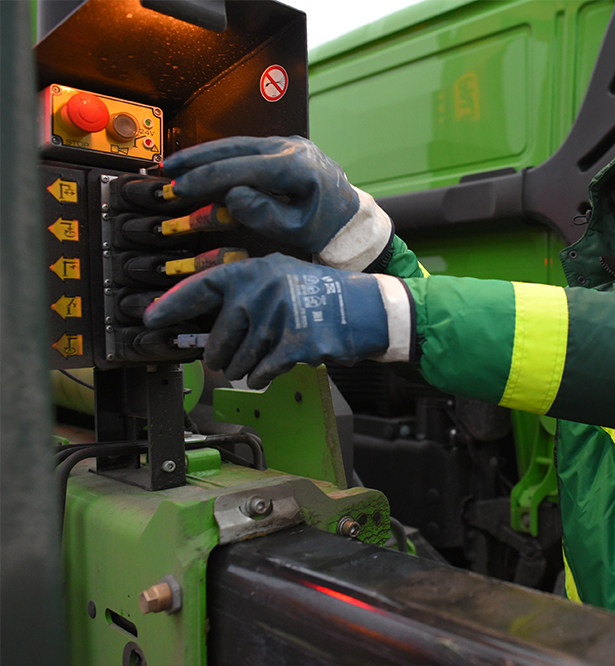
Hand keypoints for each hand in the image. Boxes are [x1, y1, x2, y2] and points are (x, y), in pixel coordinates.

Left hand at [143, 254, 403, 387]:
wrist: (367, 310)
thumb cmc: (325, 296)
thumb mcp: (283, 277)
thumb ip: (247, 294)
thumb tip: (209, 327)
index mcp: (256, 271)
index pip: (203, 287)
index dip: (173, 304)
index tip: (150, 318)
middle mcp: (262, 291)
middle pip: (218, 338)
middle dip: (221, 356)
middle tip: (229, 359)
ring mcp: (277, 318)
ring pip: (238, 361)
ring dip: (245, 368)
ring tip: (266, 357)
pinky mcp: (292, 345)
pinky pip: (260, 372)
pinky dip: (263, 375)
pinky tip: (276, 366)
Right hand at [162, 136, 392, 269]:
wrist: (349, 220)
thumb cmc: (326, 228)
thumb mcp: (296, 229)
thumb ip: (264, 214)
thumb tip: (232, 196)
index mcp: (296, 167)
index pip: (240, 169)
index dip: (206, 179)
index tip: (180, 188)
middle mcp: (292, 148)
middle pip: (234, 148)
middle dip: (197, 159)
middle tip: (167, 170)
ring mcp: (289, 144)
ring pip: (237, 143)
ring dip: (205, 154)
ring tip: (177, 165)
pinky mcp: (285, 148)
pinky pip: (247, 148)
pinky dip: (222, 155)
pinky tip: (202, 164)